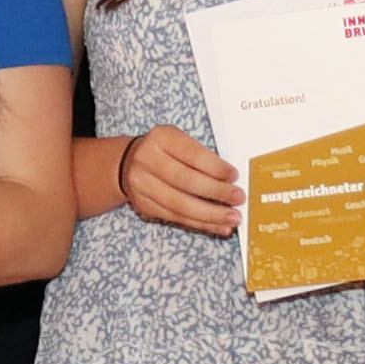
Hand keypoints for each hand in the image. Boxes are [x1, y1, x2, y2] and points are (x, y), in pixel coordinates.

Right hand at [114, 124, 239, 237]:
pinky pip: (176, 217)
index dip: (215, 167)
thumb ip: (201, 156)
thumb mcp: (178, 141)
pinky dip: (200, 223)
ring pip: (180, 205)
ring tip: (232, 218)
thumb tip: (231, 179)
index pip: (192, 154)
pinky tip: (218, 225)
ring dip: (210, 214)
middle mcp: (147, 160)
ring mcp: (142, 185)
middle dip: (216, 192)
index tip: (234, 176)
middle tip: (238, 198)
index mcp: (161, 138)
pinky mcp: (144, 205)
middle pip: (186, 181)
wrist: (126, 163)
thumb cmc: (164, 151)